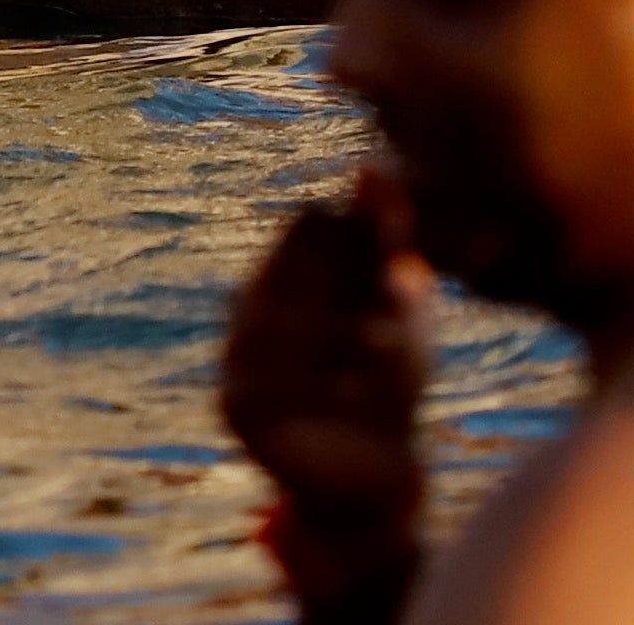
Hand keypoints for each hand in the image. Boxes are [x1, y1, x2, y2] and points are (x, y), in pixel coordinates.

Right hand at [221, 176, 432, 609]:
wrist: (375, 470)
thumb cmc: (389, 373)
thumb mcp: (399, 294)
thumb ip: (386, 229)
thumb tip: (372, 163)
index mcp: (281, 265)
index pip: (313, 220)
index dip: (366, 246)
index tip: (398, 280)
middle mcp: (244, 302)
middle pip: (308, 265)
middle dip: (364, 296)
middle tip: (393, 334)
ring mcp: (234, 352)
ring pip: (311, 319)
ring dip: (366, 342)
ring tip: (387, 367)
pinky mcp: (235, 403)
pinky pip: (297, 374)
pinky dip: (345, 385)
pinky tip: (361, 400)